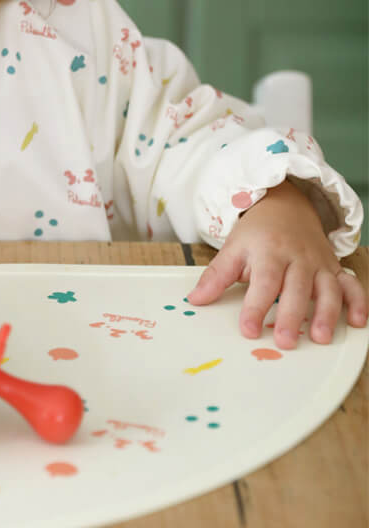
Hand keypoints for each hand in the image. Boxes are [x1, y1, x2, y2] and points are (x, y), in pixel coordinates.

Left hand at [187, 181, 367, 348]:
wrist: (285, 206)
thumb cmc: (257, 233)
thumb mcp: (233, 248)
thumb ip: (216, 276)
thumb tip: (195, 300)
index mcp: (268, 251)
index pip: (262, 281)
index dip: (255, 307)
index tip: (248, 330)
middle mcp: (296, 257)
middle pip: (295, 288)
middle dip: (291, 316)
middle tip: (284, 342)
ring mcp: (318, 263)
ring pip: (326, 289)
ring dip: (326, 313)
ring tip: (320, 338)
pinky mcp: (334, 268)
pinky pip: (351, 285)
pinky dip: (358, 302)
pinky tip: (357, 322)